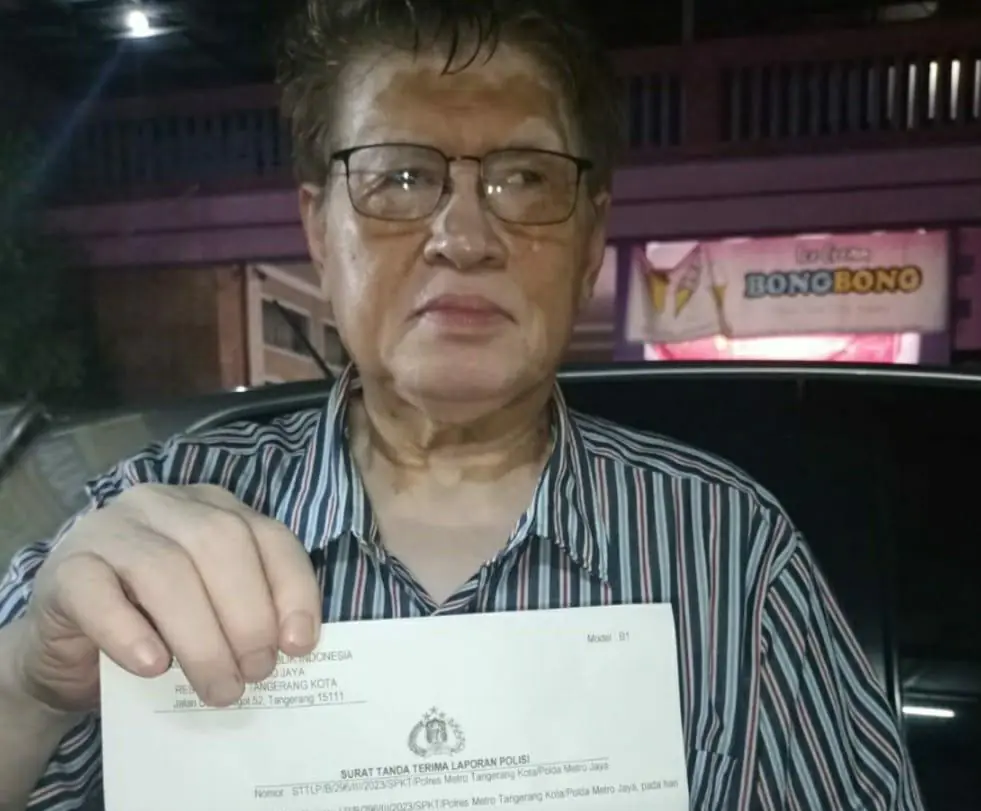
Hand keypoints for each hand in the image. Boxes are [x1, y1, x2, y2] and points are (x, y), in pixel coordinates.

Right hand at [12, 484, 320, 712]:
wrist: (68, 655)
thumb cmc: (154, 631)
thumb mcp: (214, 616)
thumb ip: (250, 615)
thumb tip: (291, 646)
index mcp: (213, 509)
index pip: (270, 536)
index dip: (292, 589)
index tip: (299, 645)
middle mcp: (164, 505)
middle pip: (220, 543)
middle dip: (248, 615)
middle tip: (255, 674)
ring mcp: (109, 530)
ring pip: (165, 569)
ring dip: (200, 636)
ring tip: (218, 687)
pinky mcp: (65, 569)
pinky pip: (98, 593)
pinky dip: (131, 633)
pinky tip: (152, 667)